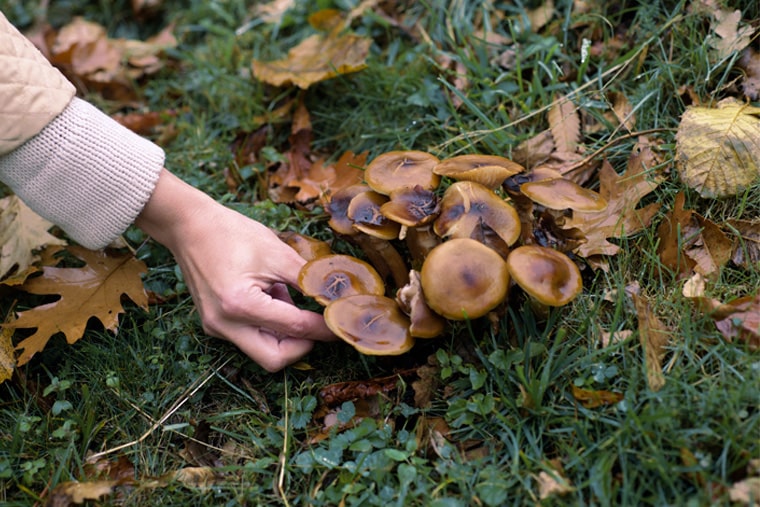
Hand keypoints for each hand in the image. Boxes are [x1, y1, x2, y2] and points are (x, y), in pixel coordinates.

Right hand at [135, 169, 334, 370]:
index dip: (324, 327)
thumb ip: (309, 279)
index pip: (295, 328)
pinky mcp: (213, 324)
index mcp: (240, 305)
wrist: (189, 226)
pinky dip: (267, 325)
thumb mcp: (277, 253)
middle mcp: (224, 324)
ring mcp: (216, 327)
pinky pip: (249, 338)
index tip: (343, 323)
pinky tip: (269, 296)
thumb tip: (337, 298)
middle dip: (302, 345)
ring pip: (262, 351)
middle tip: (319, 323)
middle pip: (274, 358)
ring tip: (285, 296)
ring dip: (284, 334)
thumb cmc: (232, 233)